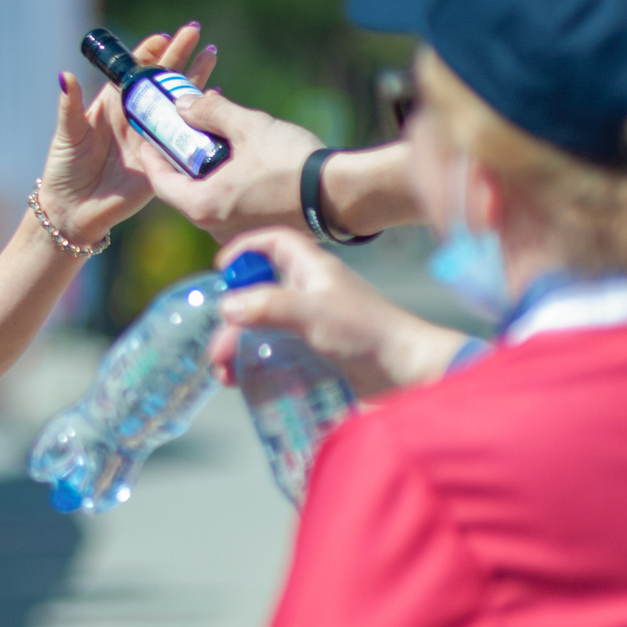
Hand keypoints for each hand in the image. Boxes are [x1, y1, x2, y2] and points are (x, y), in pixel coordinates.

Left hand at [37, 24, 215, 249]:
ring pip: (178, 102)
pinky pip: (187, 135)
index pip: (134, 72)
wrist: (75, 208)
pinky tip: (215, 99)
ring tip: (211, 54)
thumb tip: (65, 75)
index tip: (162, 37)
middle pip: (162, 80)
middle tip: (195, 31)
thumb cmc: (65, 168)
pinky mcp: (164, 159)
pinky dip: (202, 118)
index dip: (148, 53)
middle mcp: (136, 117)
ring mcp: (152, 136)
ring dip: (195, 78)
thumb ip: (69, 106)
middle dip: (179, 55)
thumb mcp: (68, 133)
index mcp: (112, 105)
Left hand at [120, 86, 327, 241]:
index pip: (159, 182)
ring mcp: (239, 233)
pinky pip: (231, 206)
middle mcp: (215, 228)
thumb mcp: (248, 127)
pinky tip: (239, 159)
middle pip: (182, 191)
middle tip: (178, 132)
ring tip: (211, 140)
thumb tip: (183, 104)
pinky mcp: (260, 231)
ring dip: (205, 170)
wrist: (345, 195)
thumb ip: (210, 112)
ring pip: (208, 198)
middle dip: (179, 160)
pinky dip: (227, 183)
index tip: (147, 135)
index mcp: (203, 206)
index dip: (150, 156)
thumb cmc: (294, 163)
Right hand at [200, 228, 472, 399]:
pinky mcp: (317, 356)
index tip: (222, 272)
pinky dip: (257, 365)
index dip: (246, 249)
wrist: (408, 376)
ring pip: (264, 328)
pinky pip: (277, 354)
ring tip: (226, 374)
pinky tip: (246, 383)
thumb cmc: (365, 332)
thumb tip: (225, 307)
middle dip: (232, 319)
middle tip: (218, 349)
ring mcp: (313, 326)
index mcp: (311, 270)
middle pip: (258, 294)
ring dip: (239, 348)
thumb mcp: (311, 312)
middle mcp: (310, 294)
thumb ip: (266, 306)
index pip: (273, 243)